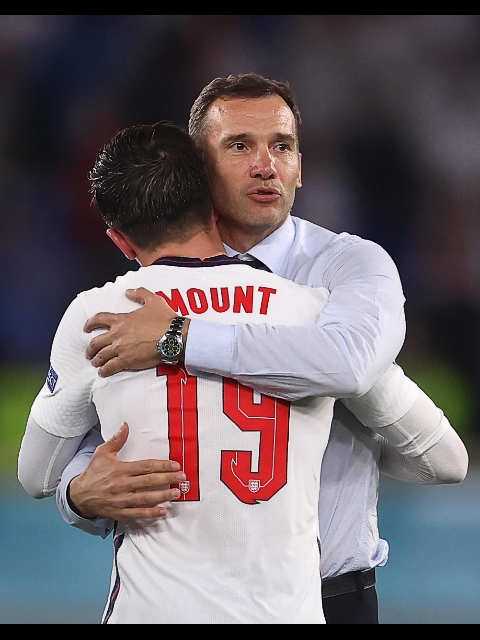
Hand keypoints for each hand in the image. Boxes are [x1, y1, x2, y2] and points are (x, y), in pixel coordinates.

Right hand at [68, 423, 185, 519]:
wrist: (79, 495)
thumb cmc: (93, 473)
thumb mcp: (102, 453)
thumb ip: (116, 440)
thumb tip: (125, 425)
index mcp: (120, 470)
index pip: (145, 467)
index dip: (161, 466)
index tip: (175, 465)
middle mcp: (122, 485)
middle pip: (148, 482)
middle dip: (167, 479)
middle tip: (181, 478)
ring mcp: (121, 500)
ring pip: (145, 499)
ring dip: (162, 496)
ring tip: (176, 493)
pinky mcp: (120, 512)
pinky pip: (137, 514)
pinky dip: (150, 513)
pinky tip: (162, 511)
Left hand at [84, 287, 181, 376]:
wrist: (173, 336)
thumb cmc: (165, 319)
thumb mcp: (153, 300)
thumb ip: (140, 294)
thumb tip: (129, 291)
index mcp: (122, 320)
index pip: (99, 319)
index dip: (90, 324)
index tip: (86, 328)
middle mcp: (117, 334)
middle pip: (96, 342)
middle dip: (90, 348)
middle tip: (89, 352)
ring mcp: (121, 348)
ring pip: (101, 356)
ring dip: (96, 360)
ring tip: (95, 363)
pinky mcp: (127, 360)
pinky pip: (110, 367)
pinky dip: (104, 371)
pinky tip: (102, 373)